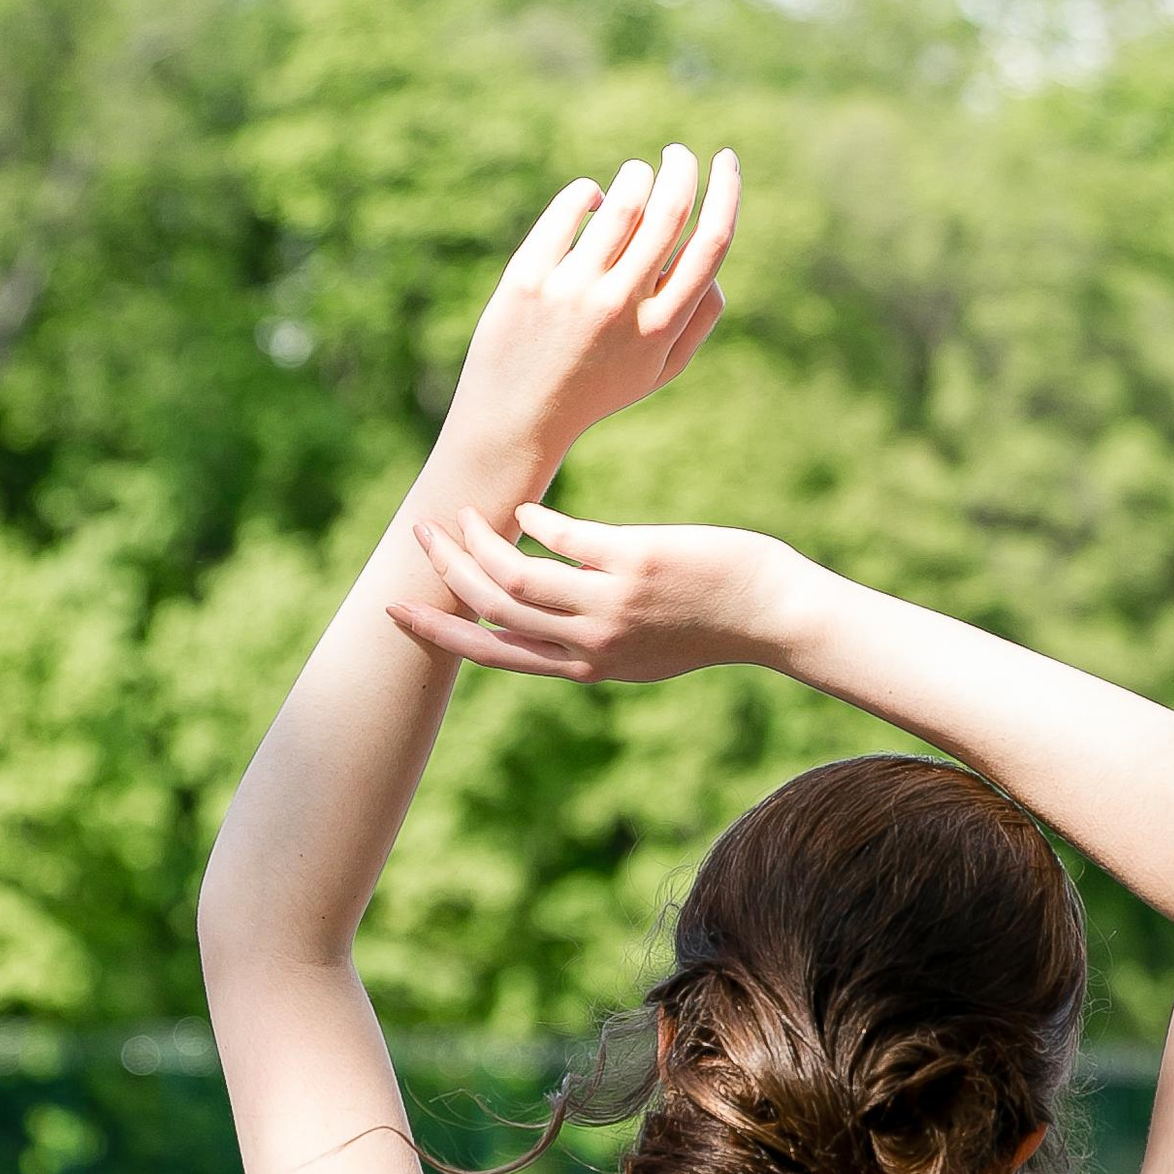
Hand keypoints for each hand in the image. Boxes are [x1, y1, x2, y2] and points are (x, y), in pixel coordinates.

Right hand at [386, 506, 798, 684]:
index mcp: (588, 667)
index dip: (442, 634)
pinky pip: (564, 535)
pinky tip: (528, 506)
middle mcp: (592, 642)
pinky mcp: (632, 562)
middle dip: (447, 572)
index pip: (496, 654)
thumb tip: (546, 618)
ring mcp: (610, 604)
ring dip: (480, 538)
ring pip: (516, 573)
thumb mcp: (641, 651)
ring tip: (466, 512)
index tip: (400, 613)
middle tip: (421, 535)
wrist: (772, 614)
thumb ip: (590, 639)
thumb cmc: (708, 624)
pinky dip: (536, 518)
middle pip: (493, 608)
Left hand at [444, 146, 737, 467]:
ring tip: (638, 174)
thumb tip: (714, 263)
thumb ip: (698, 319)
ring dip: (637, 175)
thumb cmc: (597, 388)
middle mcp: (621, 305)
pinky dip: (586, 193)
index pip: (711, 243)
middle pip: (669, 211)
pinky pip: (569, 210)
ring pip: (621, 201)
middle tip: (678, 154)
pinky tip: (590, 198)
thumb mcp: (659, 369)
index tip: (726, 159)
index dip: (726, 191)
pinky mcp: (528, 278)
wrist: (518, 419)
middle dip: (682, 167)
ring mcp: (573, 290)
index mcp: (661, 328)